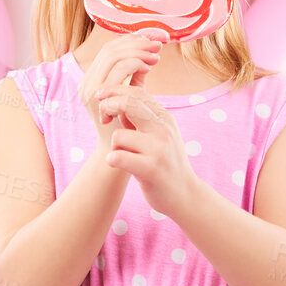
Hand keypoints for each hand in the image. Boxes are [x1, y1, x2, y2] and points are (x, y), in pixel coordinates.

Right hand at [79, 28, 167, 143]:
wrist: (119, 157)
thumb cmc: (129, 130)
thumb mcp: (132, 97)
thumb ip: (136, 76)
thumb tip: (151, 53)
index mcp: (92, 80)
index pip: (109, 50)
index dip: (130, 41)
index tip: (152, 39)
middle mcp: (86, 82)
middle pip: (110, 49)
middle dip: (136, 42)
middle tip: (158, 42)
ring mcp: (89, 88)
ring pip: (113, 55)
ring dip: (138, 51)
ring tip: (156, 54)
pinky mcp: (97, 96)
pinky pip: (117, 69)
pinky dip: (135, 63)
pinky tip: (150, 65)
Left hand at [97, 88, 198, 220]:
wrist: (184, 194)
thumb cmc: (165, 163)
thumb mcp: (158, 135)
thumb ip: (139, 119)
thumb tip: (114, 101)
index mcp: (165, 118)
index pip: (136, 93)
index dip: (114, 92)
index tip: (101, 99)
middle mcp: (163, 129)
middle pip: (127, 104)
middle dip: (107, 107)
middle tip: (103, 120)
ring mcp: (158, 148)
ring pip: (118, 136)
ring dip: (114, 147)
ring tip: (124, 157)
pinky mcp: (150, 168)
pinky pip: (117, 157)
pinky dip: (112, 160)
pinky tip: (119, 165)